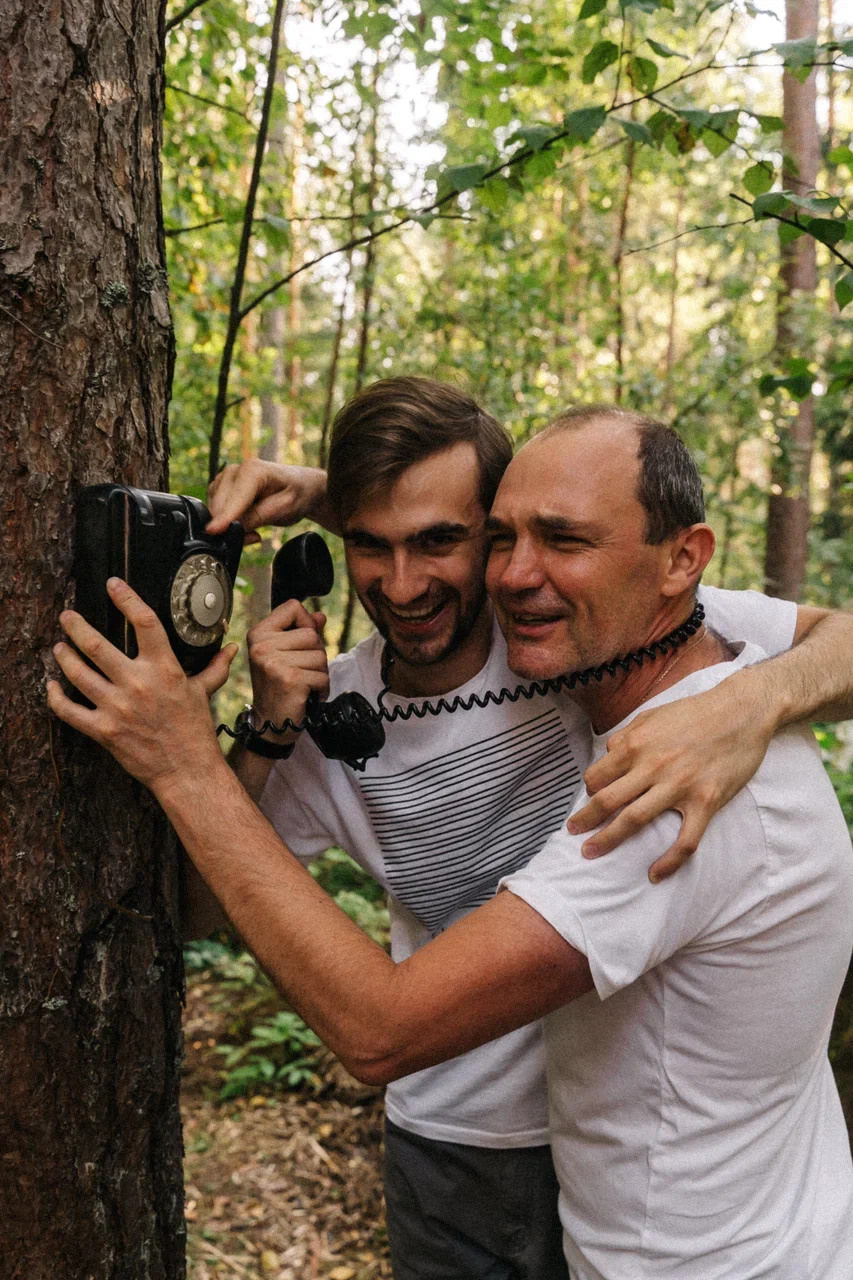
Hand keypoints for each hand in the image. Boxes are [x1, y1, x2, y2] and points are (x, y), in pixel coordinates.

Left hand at [47, 579, 236, 793]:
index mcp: (164, 669)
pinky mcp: (104, 730)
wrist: (187, 770)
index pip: (144, 622)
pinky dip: (56, 697)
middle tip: (67, 616)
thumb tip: (231, 648)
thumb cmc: (196, 731)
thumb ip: (214, 667)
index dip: (126, 598)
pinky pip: (70, 710)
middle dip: (76, 626)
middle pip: (96, 645)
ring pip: (79, 673)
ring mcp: (117, 707)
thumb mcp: (204, 692)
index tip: (113, 585)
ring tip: (59, 647)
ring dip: (64, 656)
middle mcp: (138, 683)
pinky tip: (53, 685)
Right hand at [206, 460, 332, 544]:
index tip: (213, 532)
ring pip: (215, 510)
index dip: (224, 518)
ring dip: (230, 526)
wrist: (300, 487)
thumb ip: (256, 517)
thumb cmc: (296, 494)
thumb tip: (230, 528)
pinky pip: (216, 511)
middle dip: (231, 527)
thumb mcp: (283, 509)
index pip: (233, 499)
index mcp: (252, 470)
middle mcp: (234, 470)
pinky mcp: (220, 488)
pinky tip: (246, 523)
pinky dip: (228, 522)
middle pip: (219, 507)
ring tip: (255, 528)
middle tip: (255, 536)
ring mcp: (225, 478)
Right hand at [246, 600, 329, 739]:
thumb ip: (301, 632)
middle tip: (300, 672)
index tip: (301, 642)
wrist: (270, 723)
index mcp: (259, 634)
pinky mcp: (290, 679)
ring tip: (303, 684)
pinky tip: (307, 695)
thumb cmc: (277, 687)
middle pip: (312, 634)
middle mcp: (262, 646)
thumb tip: (320, 617)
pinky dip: (321, 689)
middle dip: (315, 654)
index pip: (293, 607)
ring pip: (320, 656)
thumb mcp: (284, 654)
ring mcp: (274, 663)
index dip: (306, 622)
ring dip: (319, 674)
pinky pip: (322, 676)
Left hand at [567, 680, 774, 881]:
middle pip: (607, 801)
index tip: (590, 799)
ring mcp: (679, 786)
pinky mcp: (706, 802)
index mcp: (636, 745)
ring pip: (635, 820)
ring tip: (590, 852)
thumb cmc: (695, 712)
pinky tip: (654, 875)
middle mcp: (652, 767)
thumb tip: (609, 755)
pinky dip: (668, 862)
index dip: (588, 790)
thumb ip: (627, 736)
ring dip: (608, 840)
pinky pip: (685, 841)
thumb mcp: (651, 715)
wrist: (742, 712)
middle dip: (584, 820)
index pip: (597, 776)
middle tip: (572, 834)